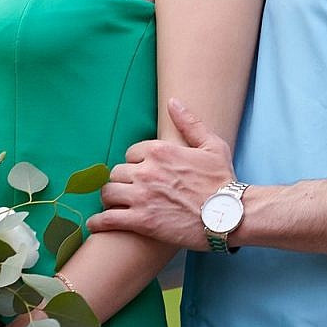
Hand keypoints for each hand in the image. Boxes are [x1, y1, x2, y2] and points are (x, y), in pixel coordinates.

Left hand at [88, 98, 235, 249]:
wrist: (230, 215)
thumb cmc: (223, 181)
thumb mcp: (212, 145)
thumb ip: (189, 122)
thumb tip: (173, 102)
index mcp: (160, 150)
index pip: (130, 154)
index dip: (135, 164)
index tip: (141, 174)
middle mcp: (146, 171)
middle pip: (117, 173)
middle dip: (121, 181)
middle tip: (127, 191)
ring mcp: (142, 196)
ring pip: (109, 193)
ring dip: (109, 199)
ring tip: (113, 206)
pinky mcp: (141, 221)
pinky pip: (108, 219)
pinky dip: (98, 222)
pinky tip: (96, 224)